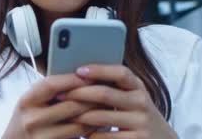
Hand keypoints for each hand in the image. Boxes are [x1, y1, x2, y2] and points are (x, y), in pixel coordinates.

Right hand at [2, 73, 98, 138]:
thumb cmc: (27, 119)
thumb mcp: (31, 101)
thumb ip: (50, 91)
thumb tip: (81, 76)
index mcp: (26, 101)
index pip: (51, 85)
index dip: (73, 79)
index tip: (91, 75)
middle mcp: (32, 120)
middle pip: (70, 106)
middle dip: (92, 97)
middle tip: (108, 90)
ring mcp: (42, 137)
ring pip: (79, 125)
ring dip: (96, 115)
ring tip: (107, 105)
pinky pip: (79, 138)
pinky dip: (91, 129)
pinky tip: (98, 122)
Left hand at [59, 64, 177, 138]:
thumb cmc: (138, 116)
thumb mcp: (132, 98)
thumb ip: (114, 88)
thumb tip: (79, 76)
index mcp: (139, 87)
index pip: (120, 72)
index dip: (99, 70)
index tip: (78, 70)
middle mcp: (142, 102)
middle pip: (105, 94)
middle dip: (78, 93)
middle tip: (60, 94)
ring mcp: (140, 123)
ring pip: (100, 117)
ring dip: (78, 116)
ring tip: (65, 113)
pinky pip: (104, 137)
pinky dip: (89, 135)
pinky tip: (81, 133)